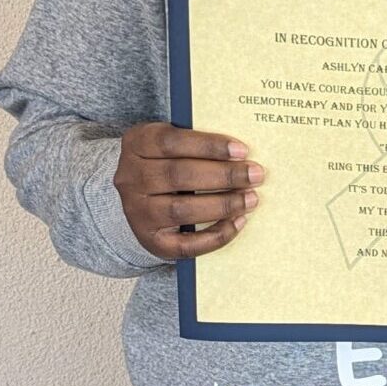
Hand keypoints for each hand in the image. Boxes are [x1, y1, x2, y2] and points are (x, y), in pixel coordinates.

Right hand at [113, 124, 263, 259]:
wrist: (140, 195)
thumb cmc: (167, 160)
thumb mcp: (171, 141)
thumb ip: (196, 140)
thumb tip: (241, 151)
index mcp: (137, 144)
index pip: (171, 142)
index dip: (209, 146)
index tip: (242, 150)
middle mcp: (131, 178)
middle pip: (179, 175)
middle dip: (223, 176)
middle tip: (255, 175)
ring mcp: (138, 212)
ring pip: (182, 210)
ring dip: (222, 204)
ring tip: (251, 199)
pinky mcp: (151, 240)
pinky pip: (185, 244)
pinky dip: (215, 235)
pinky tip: (238, 222)